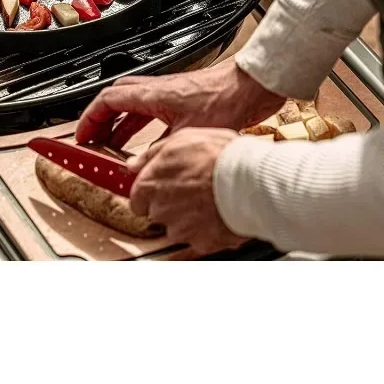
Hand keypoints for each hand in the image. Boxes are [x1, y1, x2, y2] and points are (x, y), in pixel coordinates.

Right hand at [75, 58, 284, 144]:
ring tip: (112, 144)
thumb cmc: (227, 99)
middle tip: (92, 139)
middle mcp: (159, 90)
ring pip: (134, 104)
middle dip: (100, 120)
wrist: (252, 86)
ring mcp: (171, 93)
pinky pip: (151, 110)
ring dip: (119, 123)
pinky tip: (147, 142)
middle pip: (116, 98)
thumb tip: (141, 169)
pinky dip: (141, 125)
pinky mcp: (185, 100)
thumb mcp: (188, 134)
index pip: (108, 100)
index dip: (90, 119)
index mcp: (153, 94)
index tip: (81, 136)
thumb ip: (162, 152)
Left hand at [128, 128, 245, 254]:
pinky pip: (201, 238)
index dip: (153, 192)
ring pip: (179, 227)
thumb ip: (152, 154)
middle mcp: (160, 211)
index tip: (165, 186)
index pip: (138, 199)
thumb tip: (134, 163)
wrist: (249, 179)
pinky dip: (209, 228)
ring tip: (210, 197)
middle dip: (172, 203)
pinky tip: (220, 210)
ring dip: (190, 217)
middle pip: (158, 213)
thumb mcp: (181, 139)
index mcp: (150, 185)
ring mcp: (180, 230)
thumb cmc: (218, 156)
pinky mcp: (202, 243)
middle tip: (194, 187)